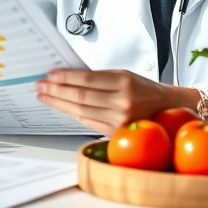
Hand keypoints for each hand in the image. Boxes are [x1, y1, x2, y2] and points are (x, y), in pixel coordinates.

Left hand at [33, 69, 201, 135]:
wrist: (168, 109)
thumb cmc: (145, 89)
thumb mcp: (125, 74)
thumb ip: (99, 77)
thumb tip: (69, 76)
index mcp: (124, 83)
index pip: (86, 80)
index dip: (65, 78)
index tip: (49, 75)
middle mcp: (122, 103)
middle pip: (80, 97)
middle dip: (56, 91)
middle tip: (39, 86)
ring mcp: (119, 120)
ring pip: (80, 111)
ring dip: (59, 103)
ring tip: (44, 96)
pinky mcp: (116, 132)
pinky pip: (88, 122)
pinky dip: (72, 114)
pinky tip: (61, 108)